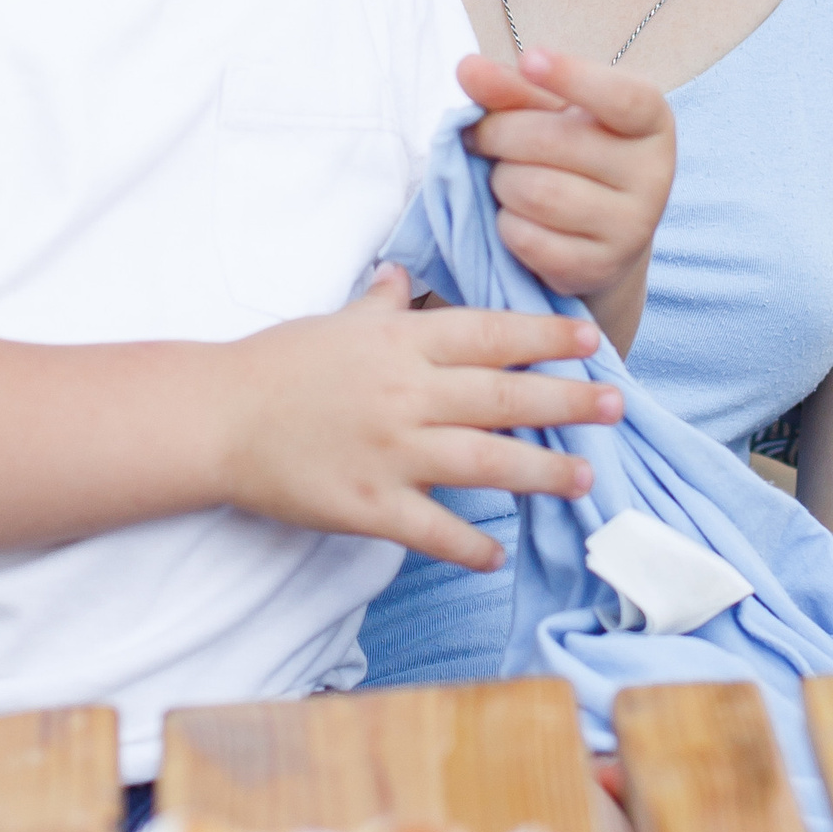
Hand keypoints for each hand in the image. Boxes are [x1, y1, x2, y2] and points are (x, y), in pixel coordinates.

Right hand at [214, 263, 619, 568]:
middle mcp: (406, 394)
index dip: (546, 337)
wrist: (215, 418)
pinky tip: (498, 554)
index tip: (590, 341)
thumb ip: (381, 304)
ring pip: (484, 461)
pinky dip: (468, 544)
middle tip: (616, 408)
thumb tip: (404, 277)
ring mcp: (390, 452)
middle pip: (504, 396)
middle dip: (567, 402)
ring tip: (585, 478)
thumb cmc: (276, 366)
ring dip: (541, 472)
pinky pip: (431, 529)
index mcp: (401, 343)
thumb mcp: (336, 322)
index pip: (490, 334)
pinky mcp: (367, 505)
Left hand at [459, 47, 674, 354]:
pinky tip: (515, 217)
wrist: (600, 235)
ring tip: (504, 178)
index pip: (620, 97)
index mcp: (652, 121)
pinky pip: (529, 239)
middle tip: (482, 137)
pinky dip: (506, 225)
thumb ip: (512, 89)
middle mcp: (655, 173)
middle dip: (499, 135)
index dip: (573, 77)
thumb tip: (466, 68)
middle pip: (552, 142)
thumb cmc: (573, 156)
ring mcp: (633, 226)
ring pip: (537, 193)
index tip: (529, 59)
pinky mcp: (601, 268)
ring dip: (501, 182)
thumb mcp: (552, 113)